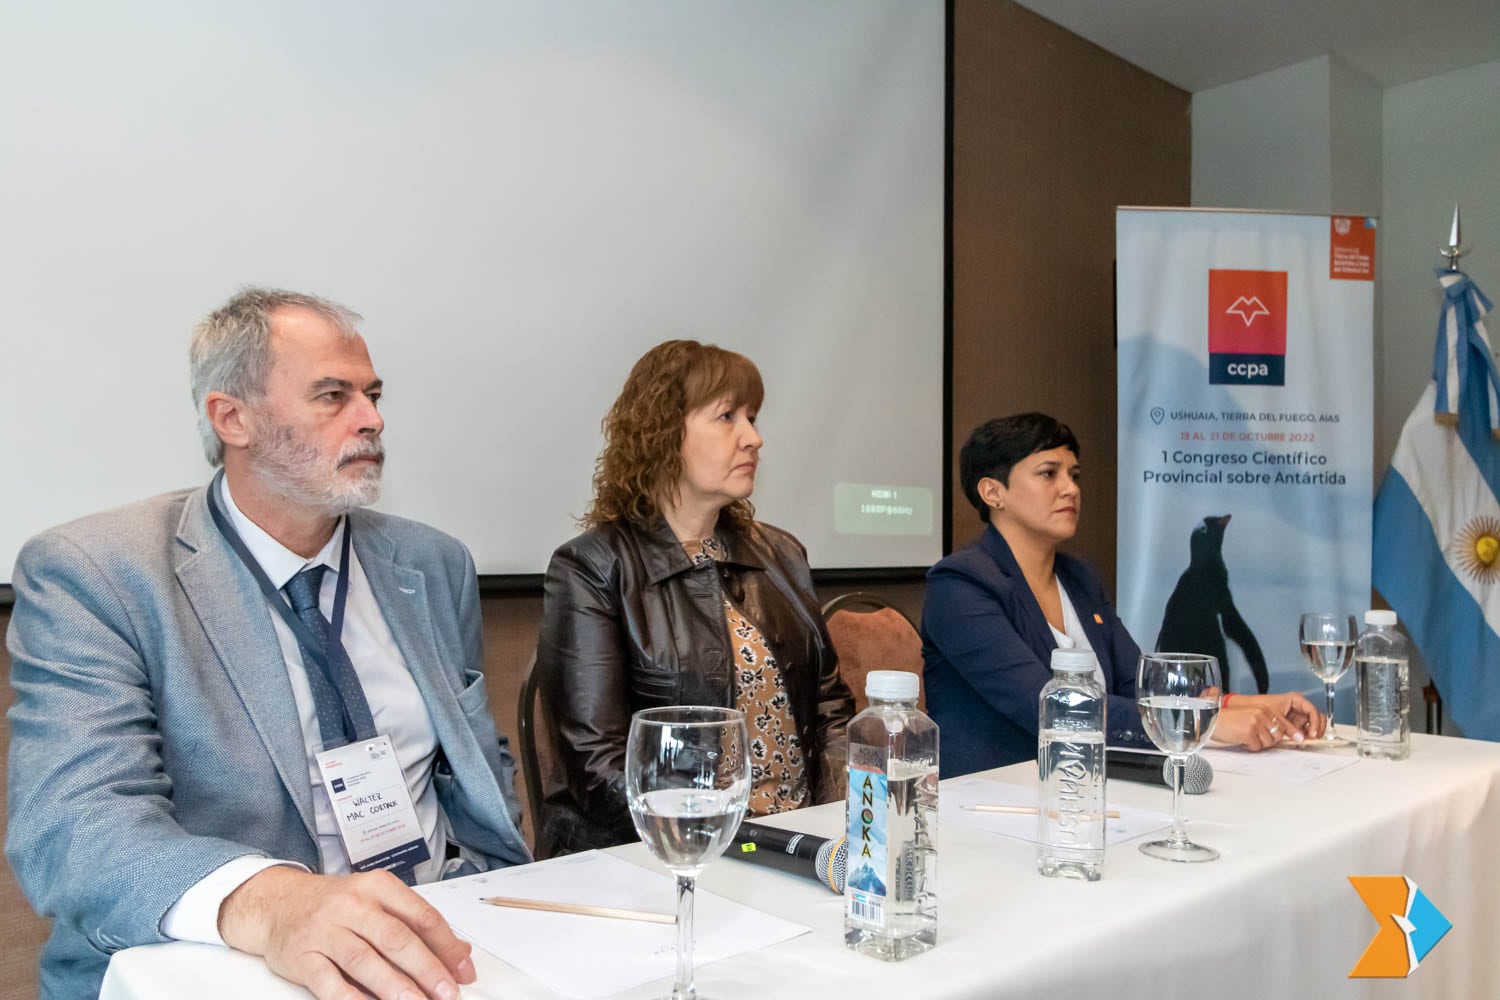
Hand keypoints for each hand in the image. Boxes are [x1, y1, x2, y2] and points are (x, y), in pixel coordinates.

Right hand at [219, 866, 474, 999]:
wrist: (276, 902)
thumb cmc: (334, 904)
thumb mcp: (377, 901)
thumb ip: (416, 925)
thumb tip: (460, 953)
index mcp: (377, 887)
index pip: (421, 916)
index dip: (446, 946)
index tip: (464, 971)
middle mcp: (352, 905)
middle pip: (396, 938)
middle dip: (426, 969)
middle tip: (447, 992)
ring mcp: (325, 930)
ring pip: (365, 961)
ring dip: (394, 987)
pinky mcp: (302, 956)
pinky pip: (330, 983)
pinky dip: (352, 999)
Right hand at [1214, 691, 1323, 750]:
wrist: (1212, 720)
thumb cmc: (1230, 721)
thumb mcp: (1251, 718)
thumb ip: (1267, 723)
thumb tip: (1283, 735)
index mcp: (1263, 709)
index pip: (1283, 723)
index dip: (1293, 732)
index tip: (1302, 739)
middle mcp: (1261, 714)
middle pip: (1277, 735)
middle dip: (1268, 739)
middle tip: (1255, 736)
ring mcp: (1256, 723)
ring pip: (1268, 743)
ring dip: (1258, 743)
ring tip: (1245, 735)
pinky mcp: (1249, 732)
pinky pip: (1257, 746)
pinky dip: (1249, 746)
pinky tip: (1241, 738)